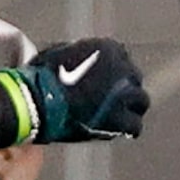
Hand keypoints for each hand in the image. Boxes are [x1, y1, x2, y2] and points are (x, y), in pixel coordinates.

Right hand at [13, 36, 148, 143]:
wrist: (39, 101)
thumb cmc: (42, 76)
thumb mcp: (60, 52)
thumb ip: (79, 54)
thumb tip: (80, 58)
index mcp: (109, 48)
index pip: (122, 58)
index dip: (115, 72)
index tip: (107, 82)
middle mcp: (123, 68)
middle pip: (134, 79)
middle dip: (125, 88)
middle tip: (115, 101)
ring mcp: (125, 95)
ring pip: (140, 101)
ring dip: (131, 108)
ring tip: (121, 116)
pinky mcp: (122, 119)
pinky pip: (135, 125)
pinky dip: (128, 128)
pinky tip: (122, 131)